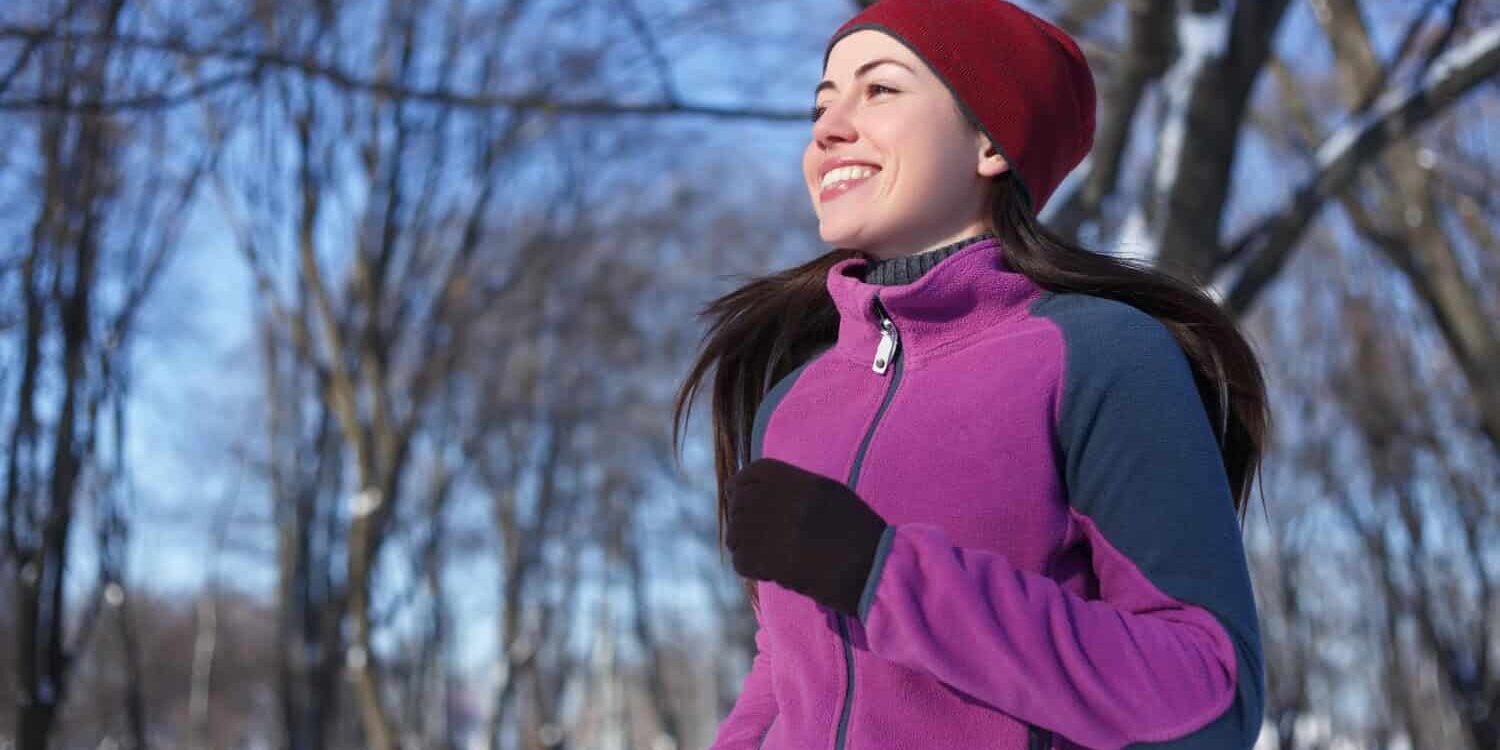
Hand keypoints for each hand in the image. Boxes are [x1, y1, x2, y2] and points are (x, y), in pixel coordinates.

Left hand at [725, 458, 887, 616]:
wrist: (875, 568)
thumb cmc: (857, 532)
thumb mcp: (829, 494)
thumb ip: (794, 487)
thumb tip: (759, 491)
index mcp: (798, 480)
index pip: (749, 475)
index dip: (739, 489)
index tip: (739, 501)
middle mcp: (783, 499)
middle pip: (738, 505)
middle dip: (741, 522)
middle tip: (753, 538)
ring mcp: (777, 529)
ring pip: (736, 535)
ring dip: (745, 547)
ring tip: (765, 556)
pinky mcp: (773, 561)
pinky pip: (742, 561)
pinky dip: (752, 568)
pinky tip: (770, 571)